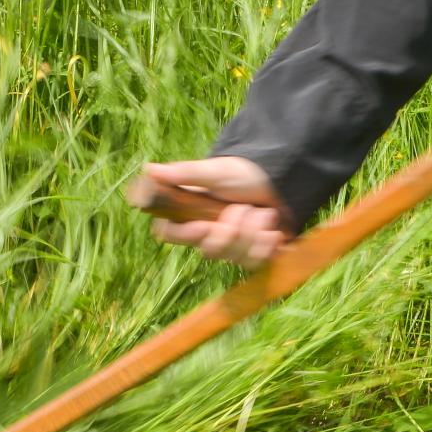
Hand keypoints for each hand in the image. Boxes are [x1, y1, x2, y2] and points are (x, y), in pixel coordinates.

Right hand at [141, 157, 289, 266]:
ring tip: (263, 212)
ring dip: (253, 231)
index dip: (185, 235)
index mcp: (193, 214)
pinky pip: (255, 262)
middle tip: (243, 207)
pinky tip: (273, 229)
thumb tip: (148, 169)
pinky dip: (267, 244)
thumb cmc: (246, 173)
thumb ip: (184, 173)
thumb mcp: (216, 170)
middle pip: (208, 251)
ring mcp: (233, 248)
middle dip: (230, 230)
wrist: (283, 179)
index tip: (203, 225)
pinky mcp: (255, 255)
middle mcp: (210, 234)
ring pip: (234, 257)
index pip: (170, 234)